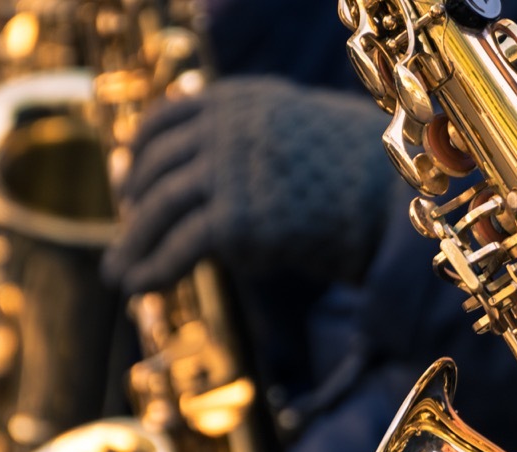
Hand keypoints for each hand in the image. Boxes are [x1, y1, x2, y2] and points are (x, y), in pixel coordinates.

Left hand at [103, 76, 396, 294]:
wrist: (398, 201)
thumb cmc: (363, 178)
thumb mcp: (300, 138)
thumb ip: (256, 146)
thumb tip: (221, 189)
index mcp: (241, 100)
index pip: (167, 120)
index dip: (140, 156)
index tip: (130, 187)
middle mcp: (228, 127)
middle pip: (157, 166)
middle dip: (133, 207)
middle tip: (125, 240)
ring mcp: (231, 169)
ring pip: (159, 206)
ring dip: (133, 244)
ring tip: (118, 275)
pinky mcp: (238, 218)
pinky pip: (180, 244)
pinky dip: (154, 268)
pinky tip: (140, 287)